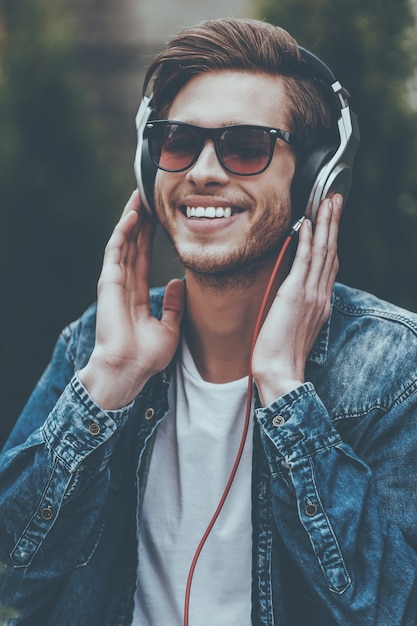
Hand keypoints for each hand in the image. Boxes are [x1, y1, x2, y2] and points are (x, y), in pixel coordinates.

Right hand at [79, 190, 184, 409]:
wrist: (129, 368)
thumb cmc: (146, 356)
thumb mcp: (170, 328)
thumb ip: (174, 305)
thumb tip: (179, 283)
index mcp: (136, 294)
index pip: (143, 257)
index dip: (149, 237)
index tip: (158, 217)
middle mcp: (124, 284)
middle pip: (133, 244)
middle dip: (141, 220)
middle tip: (149, 196)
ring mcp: (115, 282)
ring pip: (124, 242)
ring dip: (131, 218)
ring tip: (140, 195)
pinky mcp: (109, 282)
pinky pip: (115, 251)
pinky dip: (123, 232)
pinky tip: (132, 215)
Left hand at [252, 195, 340, 405]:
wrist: (279, 371)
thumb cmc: (281, 354)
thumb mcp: (294, 327)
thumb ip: (297, 308)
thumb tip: (290, 296)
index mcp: (320, 302)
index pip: (329, 265)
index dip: (331, 240)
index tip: (330, 220)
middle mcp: (320, 295)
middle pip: (331, 252)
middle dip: (333, 223)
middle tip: (335, 199)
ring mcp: (310, 294)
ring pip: (322, 252)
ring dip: (325, 224)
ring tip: (328, 202)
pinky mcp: (295, 294)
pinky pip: (304, 262)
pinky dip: (308, 240)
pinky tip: (307, 223)